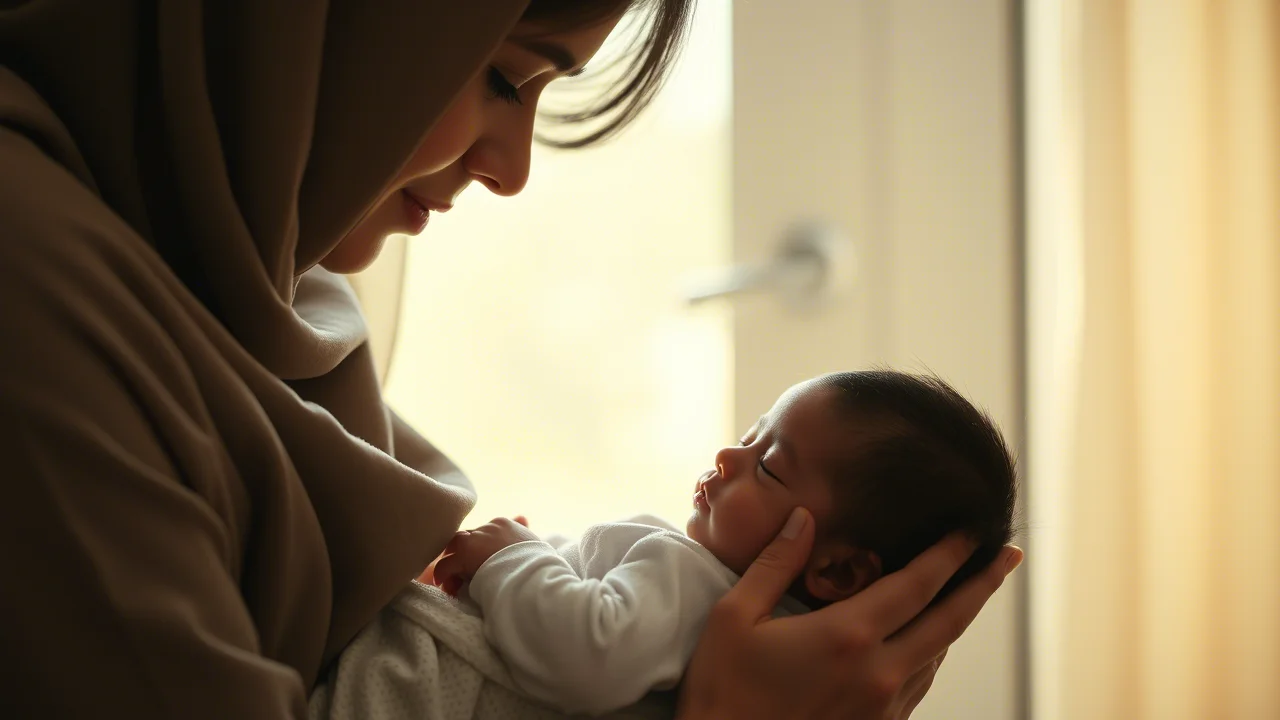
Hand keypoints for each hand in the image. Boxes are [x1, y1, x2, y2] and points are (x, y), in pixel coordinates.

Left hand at [432, 516, 536, 594]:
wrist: (535, 575)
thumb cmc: (539, 565)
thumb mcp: (534, 543)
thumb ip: (523, 530)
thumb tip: (522, 517)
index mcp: (504, 524)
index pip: (482, 533)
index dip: (478, 551)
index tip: (480, 566)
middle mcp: (488, 527)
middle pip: (465, 538)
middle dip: (462, 556)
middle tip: (463, 576)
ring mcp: (475, 538)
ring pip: (453, 549)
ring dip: (452, 565)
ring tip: (454, 584)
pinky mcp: (465, 553)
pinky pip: (446, 565)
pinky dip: (443, 576)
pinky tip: (446, 587)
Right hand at [677, 508, 1022, 719]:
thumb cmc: (721, 690)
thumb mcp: (734, 616)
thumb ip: (775, 563)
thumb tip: (805, 517)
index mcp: (847, 636)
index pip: (917, 585)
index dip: (949, 554)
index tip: (971, 529)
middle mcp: (878, 673)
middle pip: (949, 621)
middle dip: (982, 584)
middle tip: (1009, 556)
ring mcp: (881, 707)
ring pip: (938, 656)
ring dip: (958, 620)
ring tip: (971, 592)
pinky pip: (919, 685)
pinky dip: (932, 655)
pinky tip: (928, 642)